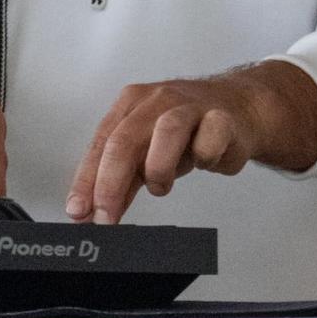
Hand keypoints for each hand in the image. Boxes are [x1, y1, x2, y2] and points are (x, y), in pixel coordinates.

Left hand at [65, 77, 255, 225]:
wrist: (238, 109)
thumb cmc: (187, 132)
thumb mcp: (148, 152)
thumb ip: (123, 181)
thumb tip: (95, 214)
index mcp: (131, 105)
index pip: (101, 142)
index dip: (87, 179)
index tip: (78, 211)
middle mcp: (156, 101)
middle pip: (125, 139)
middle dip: (111, 183)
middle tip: (106, 216)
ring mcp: (189, 106)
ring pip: (167, 131)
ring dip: (157, 168)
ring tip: (159, 187)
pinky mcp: (221, 118)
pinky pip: (210, 139)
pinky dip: (203, 157)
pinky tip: (203, 162)